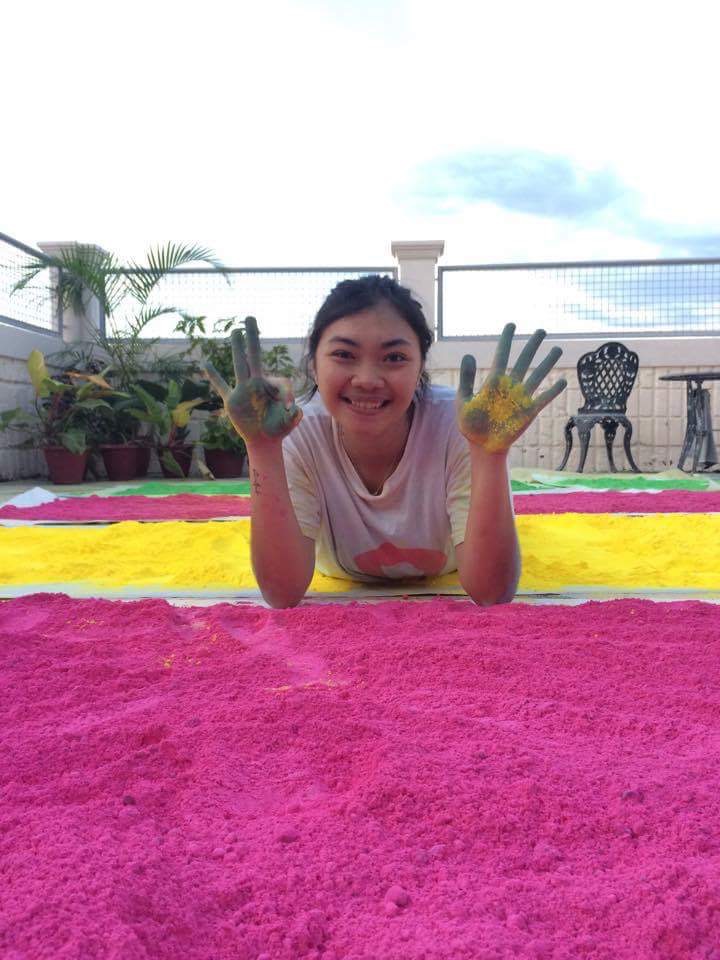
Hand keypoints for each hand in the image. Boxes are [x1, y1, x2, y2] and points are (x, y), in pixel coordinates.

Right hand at [201, 316, 301, 443]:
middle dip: (252, 337)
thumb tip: (294, 409)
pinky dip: (213, 376)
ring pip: (239, 365)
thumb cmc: (278, 429)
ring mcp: (243, 390)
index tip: (288, 408)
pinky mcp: (232, 401)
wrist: (264, 439)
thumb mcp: (288, 422)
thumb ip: (292, 416)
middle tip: (250, 318)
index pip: (278, 381)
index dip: (285, 395)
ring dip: (237, 348)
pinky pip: (221, 387)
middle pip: (253, 355)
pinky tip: (205, 364)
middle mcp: (256, 383)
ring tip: (235, 331)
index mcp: (271, 387)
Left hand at [457, 323, 566, 452]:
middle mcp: (510, 387)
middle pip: (524, 361)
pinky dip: (553, 391)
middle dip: (533, 345)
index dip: (506, 340)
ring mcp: (521, 398)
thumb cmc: (471, 424)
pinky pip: (544, 399)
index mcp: (493, 382)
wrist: (482, 446)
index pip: (502, 356)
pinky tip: (563, 381)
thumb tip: (469, 354)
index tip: (512, 325)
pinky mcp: (529, 412)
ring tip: (557, 349)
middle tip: (542, 330)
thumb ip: (467, 379)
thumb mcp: (463, 401)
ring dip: (547, 363)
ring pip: (537, 376)